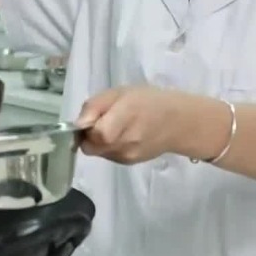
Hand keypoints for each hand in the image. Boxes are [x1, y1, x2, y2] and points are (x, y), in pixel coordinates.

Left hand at [75, 86, 206, 164]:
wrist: (177, 122)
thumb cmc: (147, 101)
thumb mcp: (119, 92)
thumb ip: (95, 106)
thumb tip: (78, 124)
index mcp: (125, 118)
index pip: (95, 133)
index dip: (87, 126)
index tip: (93, 117)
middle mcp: (126, 142)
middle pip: (92, 146)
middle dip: (90, 135)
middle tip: (101, 121)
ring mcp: (128, 156)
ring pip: (98, 152)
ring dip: (99, 141)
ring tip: (114, 127)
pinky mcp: (129, 163)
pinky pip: (108, 156)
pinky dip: (108, 146)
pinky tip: (121, 136)